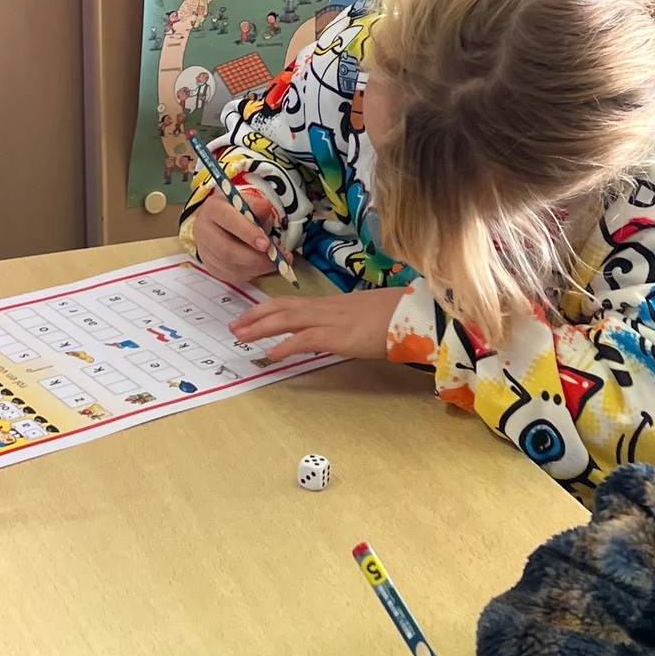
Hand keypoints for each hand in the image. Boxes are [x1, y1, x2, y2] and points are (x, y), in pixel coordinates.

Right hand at [190, 185, 281, 286]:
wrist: (219, 223)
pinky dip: (251, 273)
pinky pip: (232, 275)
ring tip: (273, 262)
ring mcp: (205, 251)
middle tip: (276, 259)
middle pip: (227, 251)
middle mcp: (204, 231)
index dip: (248, 233)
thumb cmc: (236, 211)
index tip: (266, 245)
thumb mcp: (246, 202)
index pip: (229, 221)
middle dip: (255, 258)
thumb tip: (265, 206)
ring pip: (231, 266)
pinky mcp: (211, 267)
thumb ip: (256, 206)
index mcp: (213, 209)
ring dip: (256, 268)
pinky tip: (261, 266)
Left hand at [229, 286, 400, 360]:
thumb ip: (351, 322)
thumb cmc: (401, 316)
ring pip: (288, 319)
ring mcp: (333, 320)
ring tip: (241, 337)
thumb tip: (343, 330)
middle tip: (235, 326)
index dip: (269, 308)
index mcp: (334, 303)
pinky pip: (307, 339)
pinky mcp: (341, 336)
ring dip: (261, 328)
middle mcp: (329, 307)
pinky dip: (287, 345)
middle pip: (284, 307)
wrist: (419, 316)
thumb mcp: (369, 316)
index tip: (250, 315)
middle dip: (256, 316)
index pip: (294, 302)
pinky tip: (272, 353)